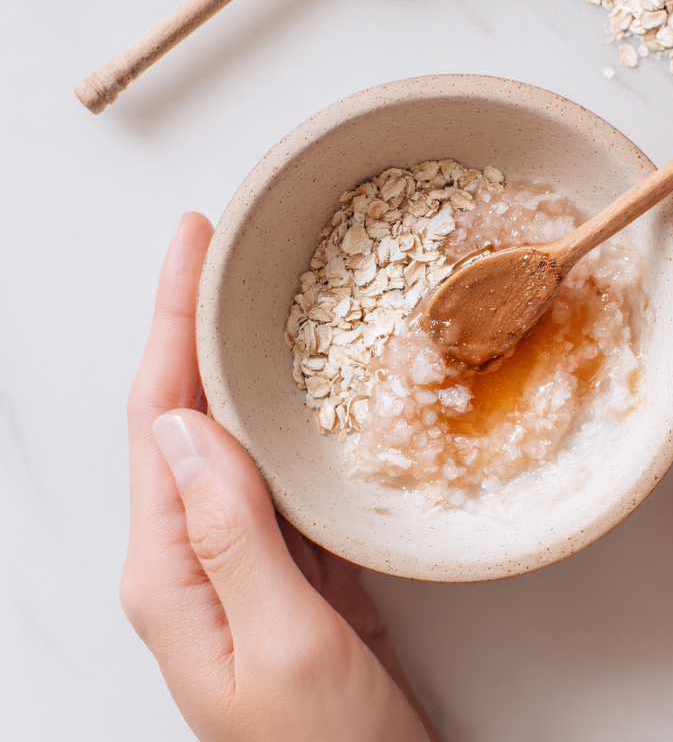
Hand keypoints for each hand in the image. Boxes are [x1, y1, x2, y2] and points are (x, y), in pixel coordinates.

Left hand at [120, 213, 437, 741]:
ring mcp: (242, 558)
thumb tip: (188, 423)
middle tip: (224, 249)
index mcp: (167, 568)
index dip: (170, 323)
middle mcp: (191, 554)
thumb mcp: (278, 641)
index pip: (158, 417)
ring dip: (237, 360)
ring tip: (257, 295)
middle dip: (195, 323)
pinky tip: (302, 386)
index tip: (191, 244)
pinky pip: (274, 471)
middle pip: (184, 413)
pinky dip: (283, 414)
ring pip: (231, 435)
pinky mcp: (291, 565)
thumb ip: (229, 532)